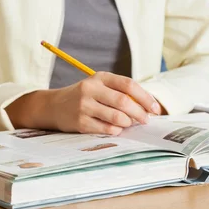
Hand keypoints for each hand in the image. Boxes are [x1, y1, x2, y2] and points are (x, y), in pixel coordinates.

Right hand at [6, 72, 161, 134]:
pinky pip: (105, 129)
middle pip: (124, 102)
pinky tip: (117, 129)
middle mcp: (91, 89)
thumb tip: (148, 106)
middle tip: (146, 120)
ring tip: (129, 124)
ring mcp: (84, 106)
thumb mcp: (99, 86)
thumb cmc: (84, 96)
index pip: (128, 85)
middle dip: (140, 113)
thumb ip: (120, 92)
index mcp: (100, 77)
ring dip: (128, 123)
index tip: (155, 108)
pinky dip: (116, 130)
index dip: (145, 97)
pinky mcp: (80, 122)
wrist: (53, 106)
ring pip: (116, 117)